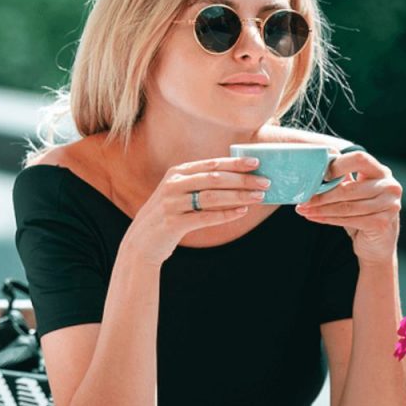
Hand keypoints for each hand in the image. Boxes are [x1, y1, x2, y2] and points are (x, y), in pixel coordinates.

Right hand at [124, 157, 268, 264]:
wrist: (141, 242)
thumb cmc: (167, 215)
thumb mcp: (177, 193)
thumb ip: (199, 182)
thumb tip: (235, 177)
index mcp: (176, 173)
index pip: (211, 164)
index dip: (235, 163)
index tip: (256, 163)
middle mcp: (172, 185)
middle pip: (214, 179)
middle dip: (242, 180)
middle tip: (265, 182)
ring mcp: (171, 204)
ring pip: (211, 197)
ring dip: (238, 196)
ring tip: (258, 197)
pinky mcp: (173, 223)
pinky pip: (205, 217)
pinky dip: (225, 215)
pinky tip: (241, 212)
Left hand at [295, 150, 401, 264]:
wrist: (377, 243)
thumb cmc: (361, 212)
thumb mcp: (353, 192)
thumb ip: (341, 180)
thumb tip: (312, 170)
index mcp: (381, 171)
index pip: (359, 159)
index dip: (337, 165)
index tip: (318, 175)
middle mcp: (389, 186)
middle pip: (348, 188)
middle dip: (321, 195)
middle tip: (302, 199)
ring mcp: (390, 205)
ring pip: (346, 206)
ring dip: (320, 209)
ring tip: (302, 209)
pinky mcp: (382, 223)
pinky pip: (349, 220)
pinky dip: (328, 219)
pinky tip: (313, 217)